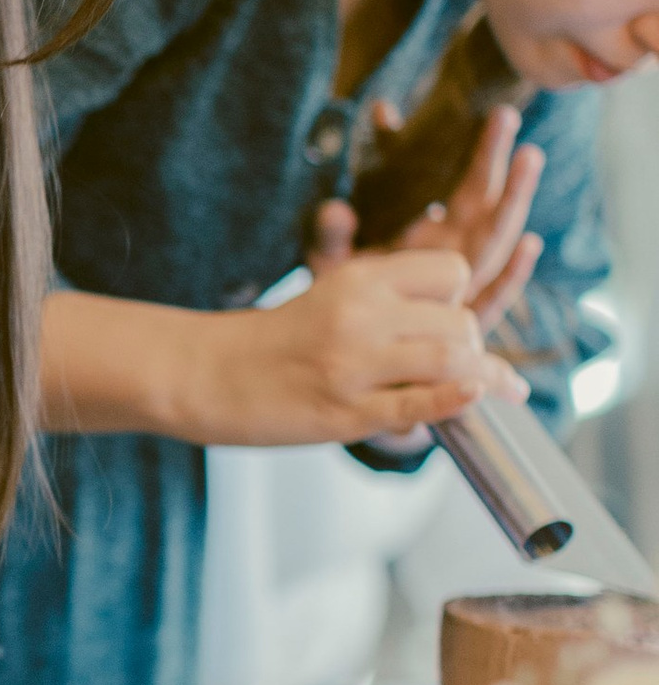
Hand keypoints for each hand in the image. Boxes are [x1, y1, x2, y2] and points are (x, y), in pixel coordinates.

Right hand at [219, 226, 520, 447]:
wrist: (210, 375)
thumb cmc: (277, 340)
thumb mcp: (332, 294)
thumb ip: (389, 298)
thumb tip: (461, 309)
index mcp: (358, 280)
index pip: (451, 271)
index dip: (457, 296)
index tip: (439, 318)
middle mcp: (359, 316)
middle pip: (461, 321)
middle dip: (470, 345)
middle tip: (453, 362)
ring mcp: (353, 366)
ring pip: (452, 361)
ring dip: (472, 376)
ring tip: (472, 386)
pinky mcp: (346, 413)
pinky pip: (421, 404)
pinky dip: (457, 401)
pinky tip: (474, 397)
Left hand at [351, 100, 545, 332]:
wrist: (338, 354)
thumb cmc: (342, 304)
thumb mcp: (330, 262)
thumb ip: (331, 235)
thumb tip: (333, 208)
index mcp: (431, 235)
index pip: (465, 186)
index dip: (481, 154)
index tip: (495, 116)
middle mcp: (453, 256)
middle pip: (486, 205)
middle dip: (500, 164)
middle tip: (508, 116)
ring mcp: (460, 288)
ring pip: (495, 240)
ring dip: (513, 200)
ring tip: (528, 158)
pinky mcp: (459, 324)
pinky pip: (493, 297)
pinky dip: (512, 274)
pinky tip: (530, 246)